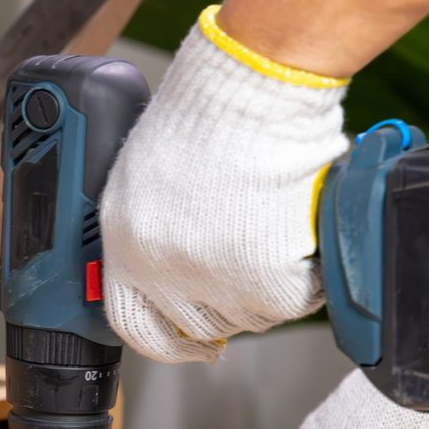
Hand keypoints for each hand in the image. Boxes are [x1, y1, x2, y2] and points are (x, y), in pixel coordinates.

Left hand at [98, 8, 348, 362]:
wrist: (251, 86)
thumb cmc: (207, 111)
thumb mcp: (145, 173)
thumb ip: (149, 226)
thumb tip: (174, 263)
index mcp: (122, 243)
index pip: (131, 322)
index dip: (164, 340)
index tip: (188, 342)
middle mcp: (157, 269)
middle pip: (197, 324)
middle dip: (227, 306)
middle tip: (252, 278)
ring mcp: (208, 278)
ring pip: (248, 315)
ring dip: (268, 286)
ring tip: (277, 236)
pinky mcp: (260, 277)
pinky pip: (292, 299)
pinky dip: (306, 275)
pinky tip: (301, 236)